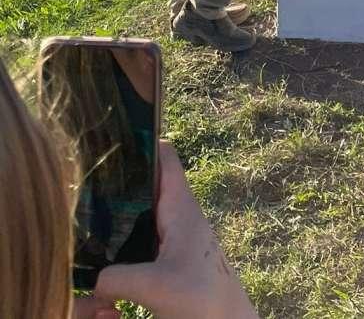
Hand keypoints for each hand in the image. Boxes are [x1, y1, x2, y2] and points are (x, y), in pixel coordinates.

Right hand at [73, 142, 258, 318]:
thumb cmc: (203, 299)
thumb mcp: (155, 286)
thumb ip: (118, 277)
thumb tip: (94, 279)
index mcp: (182, 207)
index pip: (166, 158)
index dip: (144, 141)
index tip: (116, 136)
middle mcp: (179, 217)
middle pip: (148, 184)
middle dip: (122, 181)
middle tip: (87, 181)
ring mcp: (175, 239)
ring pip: (143, 213)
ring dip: (121, 214)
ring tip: (89, 214)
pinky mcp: (170, 262)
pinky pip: (142, 241)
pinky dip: (124, 242)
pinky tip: (105, 252)